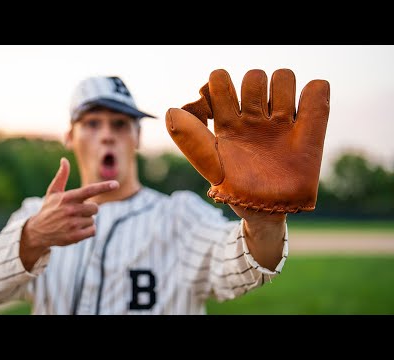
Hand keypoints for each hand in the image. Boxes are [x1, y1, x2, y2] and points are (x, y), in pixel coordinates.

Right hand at [20, 158, 118, 269]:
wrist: (38, 232)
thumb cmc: (49, 209)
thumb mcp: (53, 192)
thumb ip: (61, 176)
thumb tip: (64, 160)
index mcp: (68, 197)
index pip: (89, 190)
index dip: (104, 187)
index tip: (116, 184)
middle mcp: (71, 210)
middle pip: (95, 207)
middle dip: (89, 209)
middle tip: (77, 212)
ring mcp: (72, 224)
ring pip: (93, 220)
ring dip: (86, 221)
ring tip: (73, 222)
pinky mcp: (74, 236)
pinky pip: (93, 231)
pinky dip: (88, 231)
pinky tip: (77, 230)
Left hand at [166, 68, 329, 213]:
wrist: (267, 212)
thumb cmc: (235, 189)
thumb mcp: (211, 166)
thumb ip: (191, 139)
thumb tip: (171, 111)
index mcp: (228, 121)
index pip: (220, 80)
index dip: (219, 88)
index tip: (219, 114)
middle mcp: (254, 116)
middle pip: (255, 74)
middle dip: (253, 89)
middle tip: (252, 120)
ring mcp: (281, 121)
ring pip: (284, 76)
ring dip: (282, 89)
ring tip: (279, 120)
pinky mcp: (309, 129)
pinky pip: (317, 91)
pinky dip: (314, 94)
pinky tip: (300, 120)